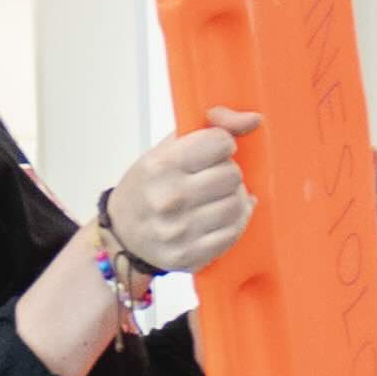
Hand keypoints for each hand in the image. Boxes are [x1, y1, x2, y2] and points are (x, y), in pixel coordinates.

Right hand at [108, 110, 261, 273]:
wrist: (122, 235)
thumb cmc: (148, 186)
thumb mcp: (166, 149)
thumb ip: (209, 126)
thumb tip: (254, 119)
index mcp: (161, 166)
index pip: (220, 142)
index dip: (221, 145)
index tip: (212, 152)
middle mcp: (169, 199)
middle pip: (232, 175)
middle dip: (227, 173)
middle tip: (213, 178)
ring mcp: (179, 231)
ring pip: (237, 205)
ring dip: (234, 199)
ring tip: (218, 198)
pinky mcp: (189, 256)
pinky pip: (233, 233)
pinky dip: (233, 223)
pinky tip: (220, 218)